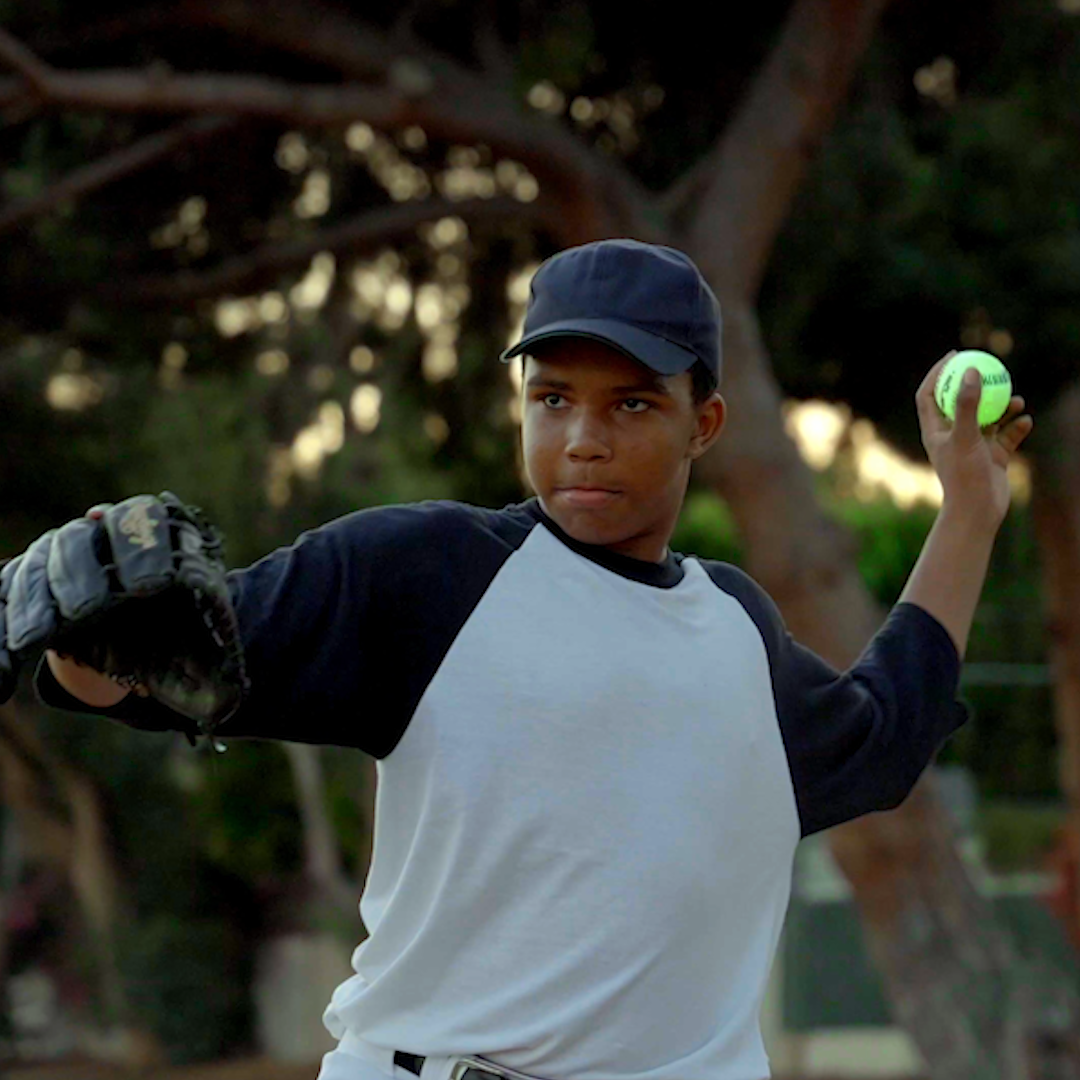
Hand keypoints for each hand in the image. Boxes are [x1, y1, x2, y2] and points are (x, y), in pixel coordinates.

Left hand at [917, 351, 1033, 526]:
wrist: (978, 510)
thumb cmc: (964, 475)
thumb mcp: (965, 436)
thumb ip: (967, 404)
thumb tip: (971, 372)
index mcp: (935, 430)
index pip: (929, 394)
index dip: (938, 373)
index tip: (954, 354)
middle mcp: (952, 435)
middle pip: (960, 401)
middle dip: (975, 384)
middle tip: (990, 365)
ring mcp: (973, 445)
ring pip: (989, 416)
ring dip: (1003, 406)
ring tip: (1017, 401)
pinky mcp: (993, 456)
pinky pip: (1007, 434)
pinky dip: (1016, 427)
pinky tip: (1026, 422)